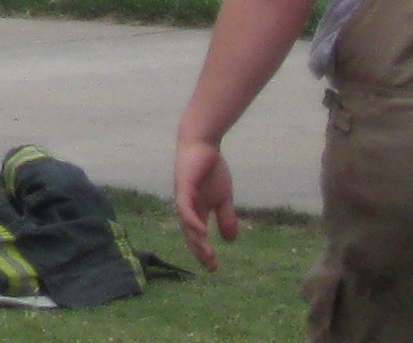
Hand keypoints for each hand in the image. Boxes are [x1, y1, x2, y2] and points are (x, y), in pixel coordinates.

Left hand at [173, 138, 237, 271]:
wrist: (203, 144)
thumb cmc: (210, 169)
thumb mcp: (223, 197)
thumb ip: (225, 217)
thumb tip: (230, 241)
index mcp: (196, 210)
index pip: (197, 236)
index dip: (203, 251)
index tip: (214, 267)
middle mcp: (186, 207)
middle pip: (189, 234)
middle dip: (199, 251)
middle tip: (211, 266)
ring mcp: (183, 197)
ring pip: (186, 223)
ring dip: (195, 239)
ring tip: (206, 253)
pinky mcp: (183, 187)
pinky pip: (184, 207)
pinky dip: (191, 220)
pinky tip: (200, 231)